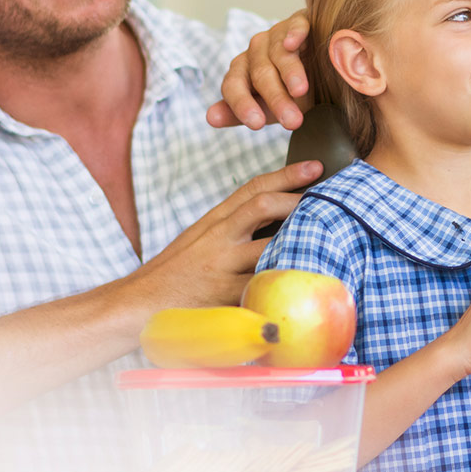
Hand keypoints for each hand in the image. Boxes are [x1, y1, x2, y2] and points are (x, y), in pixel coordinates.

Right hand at [123, 160, 322, 322]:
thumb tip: (274, 218)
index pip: (252, 188)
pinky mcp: (224, 296)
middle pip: (263, 206)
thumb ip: (232, 229)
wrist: (137, 304)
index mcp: (214, 221)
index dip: (287, 175)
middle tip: (333, 197)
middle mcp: (218, 237)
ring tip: (332, 235)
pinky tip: (310, 281)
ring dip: (301, 238)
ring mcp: (221, 266)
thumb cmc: (175, 274)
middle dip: (299, 199)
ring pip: (268, 244)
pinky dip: (285, 281)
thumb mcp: (200, 241)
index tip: (315, 167)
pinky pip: (263, 286)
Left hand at [206, 10, 312, 130]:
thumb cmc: (290, 92)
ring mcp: (276, 35)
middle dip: (276, 98)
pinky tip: (292, 43)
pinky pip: (296, 26)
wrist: (321, 70)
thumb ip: (240, 113)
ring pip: (278, 53)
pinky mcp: (299, 22)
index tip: (257, 124)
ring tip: (300, 91)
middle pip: (260, 74)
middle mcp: (255, 52)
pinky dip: (294, 33)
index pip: (234, 86)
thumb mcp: (267, 109)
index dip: (243, 104)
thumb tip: (211, 117)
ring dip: (289, 72)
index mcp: (242, 72)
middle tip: (292, 121)